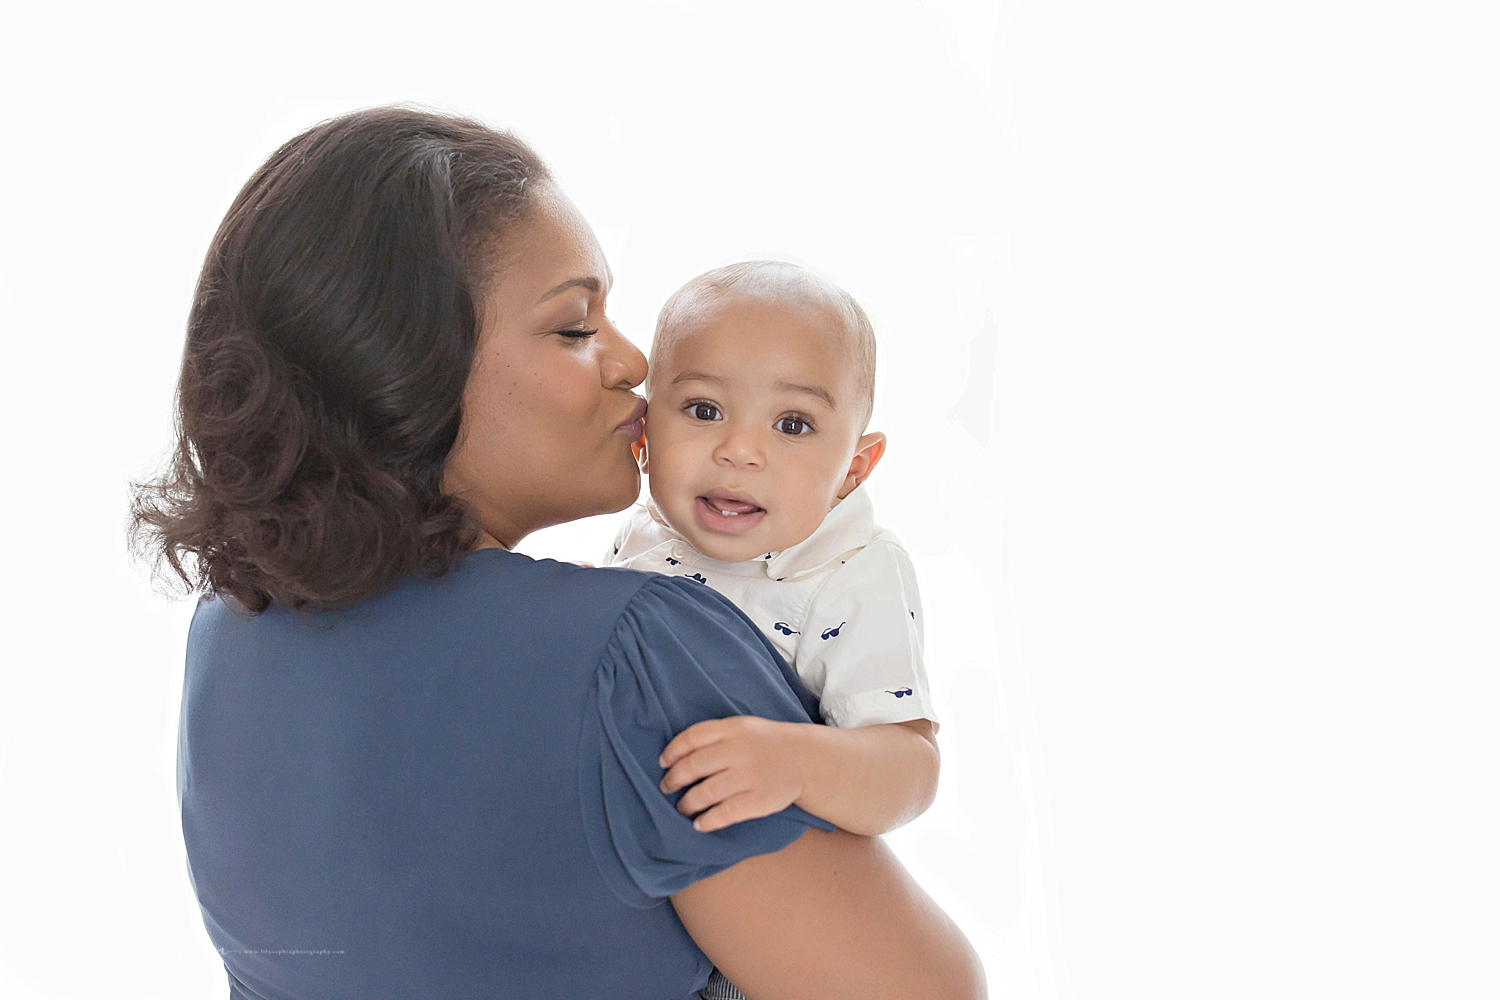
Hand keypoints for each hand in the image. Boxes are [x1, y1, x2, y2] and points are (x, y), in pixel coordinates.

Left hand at [658, 716, 810, 831]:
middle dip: (674, 780)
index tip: (662, 763)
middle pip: (694, 766)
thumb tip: (675, 755)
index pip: (693, 737)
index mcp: (734, 729)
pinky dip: (707, 820)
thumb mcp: (743, 727)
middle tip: (666, 788)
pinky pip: (725, 813)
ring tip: (682, 807)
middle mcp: (740, 751)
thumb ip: (714, 736)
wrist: (805, 759)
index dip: (672, 751)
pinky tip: (699, 823)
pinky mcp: (759, 800)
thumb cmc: (765, 744)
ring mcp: (750, 776)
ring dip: (687, 803)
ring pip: (706, 792)